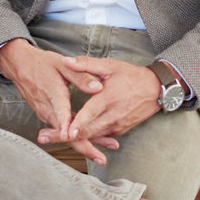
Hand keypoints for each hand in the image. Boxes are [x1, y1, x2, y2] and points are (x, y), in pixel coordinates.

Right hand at [0, 40, 121, 163]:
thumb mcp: (63, 65)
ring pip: (65, 135)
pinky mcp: (48, 117)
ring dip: (83, 145)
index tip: (74, 137)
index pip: (61, 114)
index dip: (67, 127)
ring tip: (101, 156)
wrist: (20, 66)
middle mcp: (48, 110)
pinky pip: (63, 131)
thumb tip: (98, 88)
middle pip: (65, 134)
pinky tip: (92, 144)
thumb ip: (81, 76)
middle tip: (101, 159)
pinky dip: (77, 139)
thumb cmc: (43, 64)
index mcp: (53, 94)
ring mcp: (47, 115)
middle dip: (84, 146)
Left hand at [39, 58, 162, 155]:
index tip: (66, 131)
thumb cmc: (131, 76)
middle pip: (87, 130)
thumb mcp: (109, 66)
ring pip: (93, 136)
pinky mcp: (119, 131)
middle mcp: (113, 115)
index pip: (91, 112)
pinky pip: (100, 136)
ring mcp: (117, 125)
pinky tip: (70, 139)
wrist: (155, 90)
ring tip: (52, 139)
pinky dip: (86, 139)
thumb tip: (66, 60)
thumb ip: (86, 64)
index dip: (78, 123)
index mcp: (109, 98)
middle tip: (44, 137)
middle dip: (65, 136)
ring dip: (73, 140)